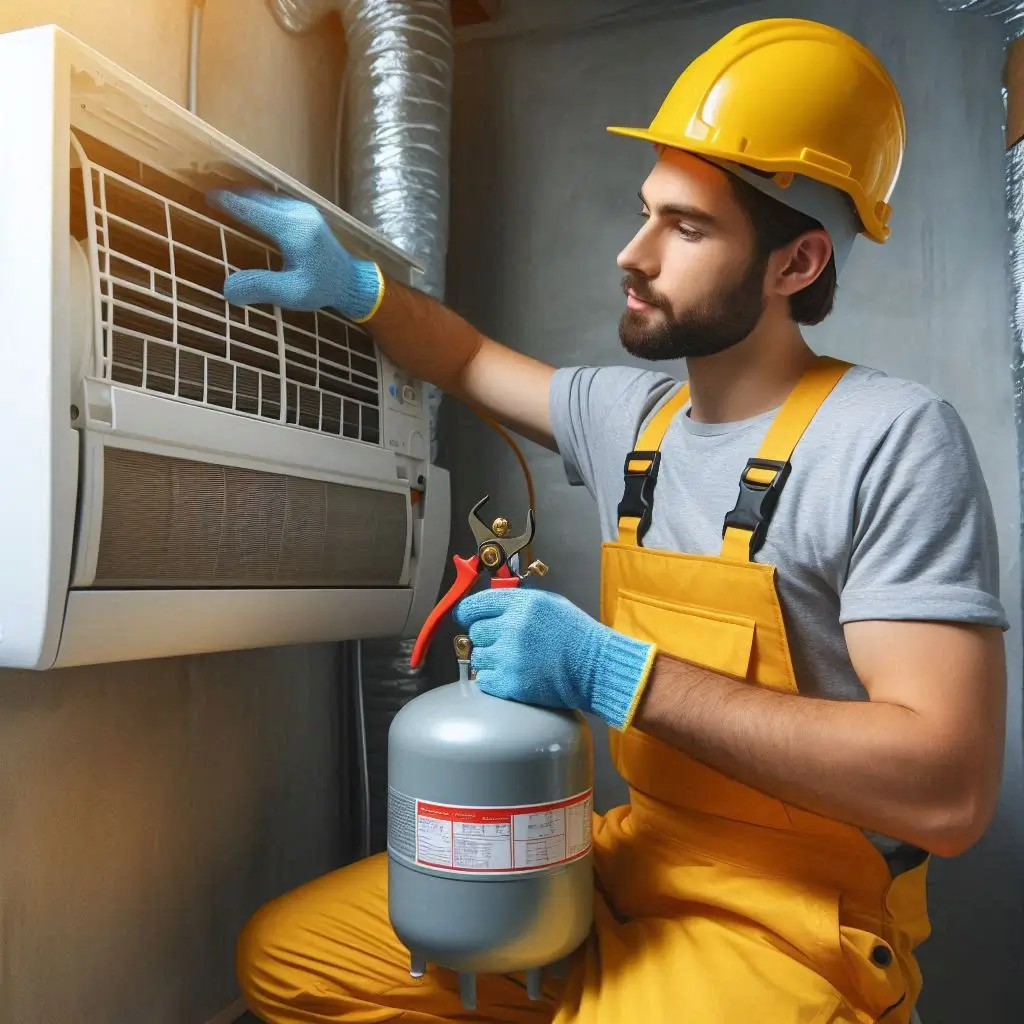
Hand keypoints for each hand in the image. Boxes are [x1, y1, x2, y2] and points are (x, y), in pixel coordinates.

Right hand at [205, 188, 383, 321]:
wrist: (351, 281)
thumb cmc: (321, 288)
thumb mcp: (291, 293)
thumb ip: (260, 288)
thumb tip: (226, 290)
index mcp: (293, 230)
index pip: (254, 210)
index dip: (229, 203)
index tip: (207, 196)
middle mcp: (298, 213)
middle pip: (258, 198)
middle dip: (233, 195)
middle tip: (208, 194)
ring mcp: (304, 210)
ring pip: (267, 197)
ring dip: (244, 196)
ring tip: (222, 197)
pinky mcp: (306, 213)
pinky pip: (275, 201)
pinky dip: (257, 201)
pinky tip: (246, 206)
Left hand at [454, 588, 656, 730]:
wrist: (596, 668)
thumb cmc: (577, 635)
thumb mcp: (549, 603)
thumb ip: (517, 602)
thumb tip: (488, 606)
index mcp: (520, 604)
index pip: (475, 605)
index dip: (468, 613)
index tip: (466, 618)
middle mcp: (511, 627)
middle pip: (475, 633)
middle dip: (486, 638)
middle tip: (505, 643)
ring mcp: (509, 657)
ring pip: (478, 657)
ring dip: (491, 660)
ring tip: (515, 661)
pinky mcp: (510, 683)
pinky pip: (484, 680)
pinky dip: (495, 680)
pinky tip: (515, 675)